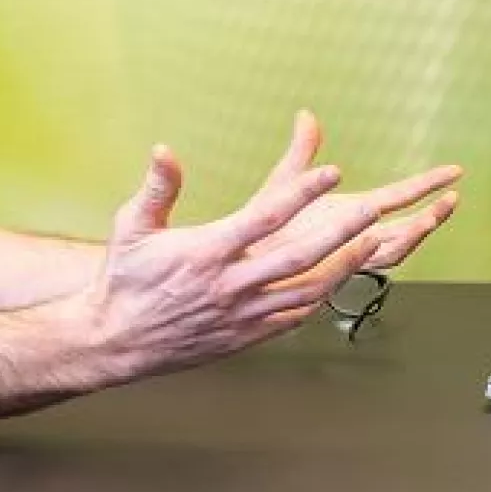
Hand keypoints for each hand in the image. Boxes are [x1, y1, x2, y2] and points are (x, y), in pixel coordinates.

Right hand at [81, 117, 455, 381]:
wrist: (116, 341)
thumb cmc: (124, 279)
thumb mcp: (131, 227)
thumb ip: (157, 189)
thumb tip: (165, 150)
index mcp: (207, 252)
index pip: (266, 216)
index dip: (304, 192)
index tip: (334, 171)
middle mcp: (230, 284)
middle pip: (299, 255)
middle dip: (341, 231)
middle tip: (374, 209)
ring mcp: (241, 314)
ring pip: (305, 290)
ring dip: (343, 266)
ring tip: (371, 242)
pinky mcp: (245, 336)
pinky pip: (293, 317)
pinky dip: (320, 298)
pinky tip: (337, 281)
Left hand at [250, 110, 461, 276]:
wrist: (238, 260)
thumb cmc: (258, 228)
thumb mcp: (285, 181)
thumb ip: (301, 150)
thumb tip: (306, 116)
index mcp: (350, 214)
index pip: (399, 197)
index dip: (428, 184)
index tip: (453, 172)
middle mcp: (355, 236)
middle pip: (407, 227)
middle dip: (434, 212)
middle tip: (452, 196)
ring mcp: (347, 253)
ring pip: (396, 247)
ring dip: (418, 230)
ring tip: (434, 212)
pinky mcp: (336, 267)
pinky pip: (371, 262)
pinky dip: (391, 247)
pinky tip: (398, 231)